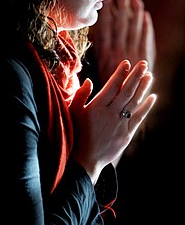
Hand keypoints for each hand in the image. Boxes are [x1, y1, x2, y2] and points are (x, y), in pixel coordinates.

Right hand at [70, 60, 156, 183]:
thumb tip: (89, 80)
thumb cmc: (75, 134)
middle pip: (126, 91)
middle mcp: (110, 114)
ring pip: (134, 102)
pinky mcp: (126, 135)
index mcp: (96, 107)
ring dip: (143, 88)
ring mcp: (120, 124)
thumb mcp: (72, 113)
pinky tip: (152, 97)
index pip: (112, 85)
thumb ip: (80, 95)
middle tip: (143, 64)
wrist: (84, 161)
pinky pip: (138, 117)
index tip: (127, 63)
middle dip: (136, 76)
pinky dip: (146, 106)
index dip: (120, 73)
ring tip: (149, 76)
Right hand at [88, 0, 155, 86]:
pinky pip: (147, 40)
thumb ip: (93, 55)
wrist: (120, 107)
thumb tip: (93, 34)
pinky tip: (145, 16)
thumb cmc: (103, 90)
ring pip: (135, 30)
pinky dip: (147, 27)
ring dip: (136, 13)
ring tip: (135, 0)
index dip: (106, 14)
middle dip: (122, 8)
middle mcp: (119, 54)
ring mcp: (133, 56)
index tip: (106, 1)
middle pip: (121, 26)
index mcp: (104, 56)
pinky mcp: (145, 60)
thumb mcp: (92, 74)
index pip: (105, 29)